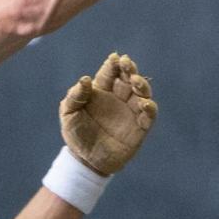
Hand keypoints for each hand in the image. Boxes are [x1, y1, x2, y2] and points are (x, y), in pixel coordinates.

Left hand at [60, 52, 157, 174]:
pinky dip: (150, 107)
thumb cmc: (76, 133)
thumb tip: (85, 80)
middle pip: (129, 78)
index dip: (114, 64)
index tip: (115, 58)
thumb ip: (75, 96)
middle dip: (130, 69)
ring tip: (136, 81)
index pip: (110, 72)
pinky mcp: (140, 127)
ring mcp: (131, 111)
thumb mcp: (69, 114)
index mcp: (102, 90)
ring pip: (142, 93)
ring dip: (142, 85)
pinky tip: (144, 104)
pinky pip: (150, 115)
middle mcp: (119, 98)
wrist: (86, 160)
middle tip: (127, 64)